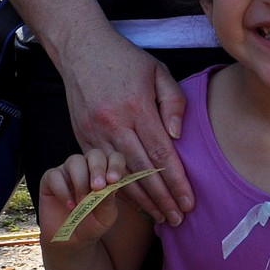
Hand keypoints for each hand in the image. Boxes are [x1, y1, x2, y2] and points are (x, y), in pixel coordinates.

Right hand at [38, 149, 125, 248]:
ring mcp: (68, 171)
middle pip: (94, 154)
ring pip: (75, 160)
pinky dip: (62, 190)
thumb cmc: (92, 224)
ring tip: (82, 202)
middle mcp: (87, 167)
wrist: (70, 241)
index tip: (113, 180)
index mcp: (105, 173)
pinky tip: (69, 206)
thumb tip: (111, 184)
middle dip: (97, 168)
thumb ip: (108, 200)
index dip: (115, 165)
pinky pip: (55, 175)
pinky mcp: (50, 179)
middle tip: (98, 187)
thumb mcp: (105, 217)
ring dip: (80, 180)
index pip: (114, 158)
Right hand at [61, 30, 190, 224]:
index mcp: (136, 106)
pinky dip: (118, 189)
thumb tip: (177, 136)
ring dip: (142, 201)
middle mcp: (114, 123)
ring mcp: (95, 132)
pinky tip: (133, 202)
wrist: (80, 49)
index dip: (176, 181)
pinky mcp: (82, 137)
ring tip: (159, 218)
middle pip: (142, 171)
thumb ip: (173, 101)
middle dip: (162, 199)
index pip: (160, 153)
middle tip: (178, 220)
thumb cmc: (125, 59)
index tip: (189, 201)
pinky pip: (102, 170)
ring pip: (121, 175)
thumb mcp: (157, 70)